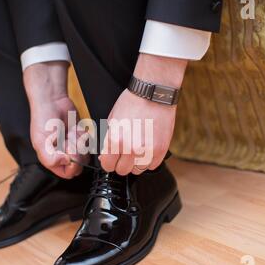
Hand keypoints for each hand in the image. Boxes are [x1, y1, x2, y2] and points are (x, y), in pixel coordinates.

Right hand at [24, 61, 88, 178]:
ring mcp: (73, 146)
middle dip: (77, 152)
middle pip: (79, 165)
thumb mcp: (41, 142)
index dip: (72, 166)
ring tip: (70, 133)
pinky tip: (75, 129)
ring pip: (86, 154)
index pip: (68, 173)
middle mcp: (63, 154)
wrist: (52, 101)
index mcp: (51, 159)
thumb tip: (66, 163)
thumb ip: (50, 158)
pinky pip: (89, 142)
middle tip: (69, 140)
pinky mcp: (80, 137)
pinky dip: (84, 135)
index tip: (69, 153)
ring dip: (81, 143)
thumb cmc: (43, 119)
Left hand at [99, 53, 187, 174]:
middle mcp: (131, 148)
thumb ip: (108, 142)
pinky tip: (147, 147)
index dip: (109, 161)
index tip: (112, 158)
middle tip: (125, 151)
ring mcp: (147, 151)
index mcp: (115, 140)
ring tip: (138, 147)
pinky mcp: (160, 150)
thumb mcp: (112, 120)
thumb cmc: (132, 103)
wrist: (153, 93)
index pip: (107, 166)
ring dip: (136, 162)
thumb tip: (104, 158)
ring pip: (137, 170)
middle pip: (122, 170)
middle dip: (122, 162)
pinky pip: (151, 166)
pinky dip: (149, 160)